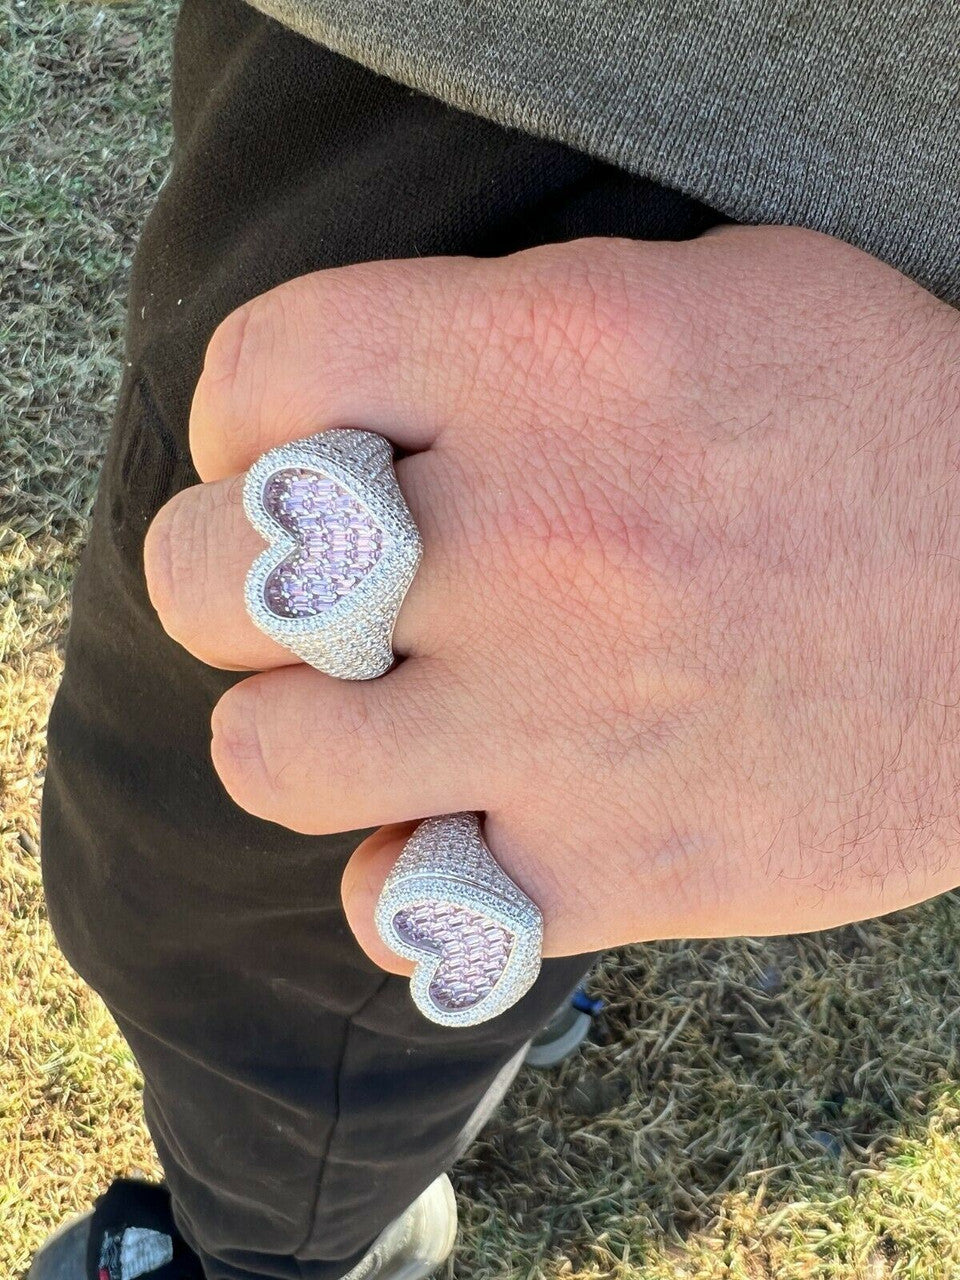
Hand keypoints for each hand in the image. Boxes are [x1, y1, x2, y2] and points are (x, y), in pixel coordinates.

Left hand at [144, 226, 959, 972]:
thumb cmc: (877, 429)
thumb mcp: (711, 299)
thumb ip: (521, 333)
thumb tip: (373, 405)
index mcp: (553, 363)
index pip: (266, 372)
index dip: (237, 420)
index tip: (273, 454)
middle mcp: (537, 542)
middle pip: (224, 576)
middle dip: (217, 579)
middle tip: (286, 593)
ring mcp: (567, 721)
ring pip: (275, 756)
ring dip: (288, 734)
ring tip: (360, 718)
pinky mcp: (618, 865)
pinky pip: (407, 910)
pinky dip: (403, 881)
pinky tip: (455, 833)